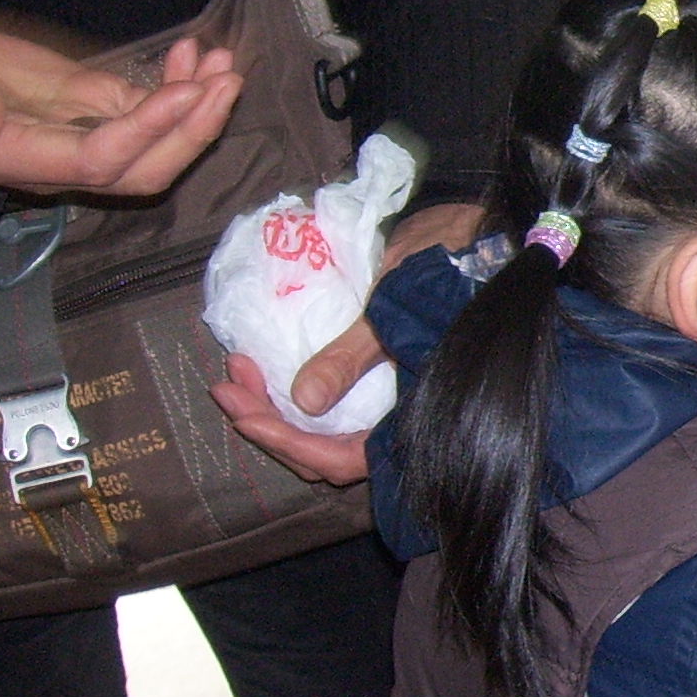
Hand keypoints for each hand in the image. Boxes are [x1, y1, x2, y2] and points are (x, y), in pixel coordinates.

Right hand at [0, 20, 240, 196]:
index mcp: (18, 158)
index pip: (100, 159)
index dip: (147, 131)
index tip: (186, 91)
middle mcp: (58, 158)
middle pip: (143, 168)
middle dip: (192, 131)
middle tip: (228, 82)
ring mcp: (77, 132)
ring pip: (153, 139)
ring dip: (196, 105)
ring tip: (224, 63)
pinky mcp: (85, 105)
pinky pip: (142, 107)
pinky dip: (175, 84)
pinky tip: (195, 54)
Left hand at [207, 201, 482, 485]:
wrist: (471, 238)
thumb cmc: (439, 271)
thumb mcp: (387, 312)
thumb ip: (348, 359)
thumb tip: (304, 401)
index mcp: (417, 418)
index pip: (341, 458)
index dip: (289, 444)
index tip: (243, 414)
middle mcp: (403, 426)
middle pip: (324, 455)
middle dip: (269, 426)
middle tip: (226, 389)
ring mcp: (391, 410)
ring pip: (325, 437)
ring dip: (277, 414)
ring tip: (237, 378)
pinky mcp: (383, 390)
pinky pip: (333, 416)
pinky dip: (295, 401)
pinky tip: (268, 377)